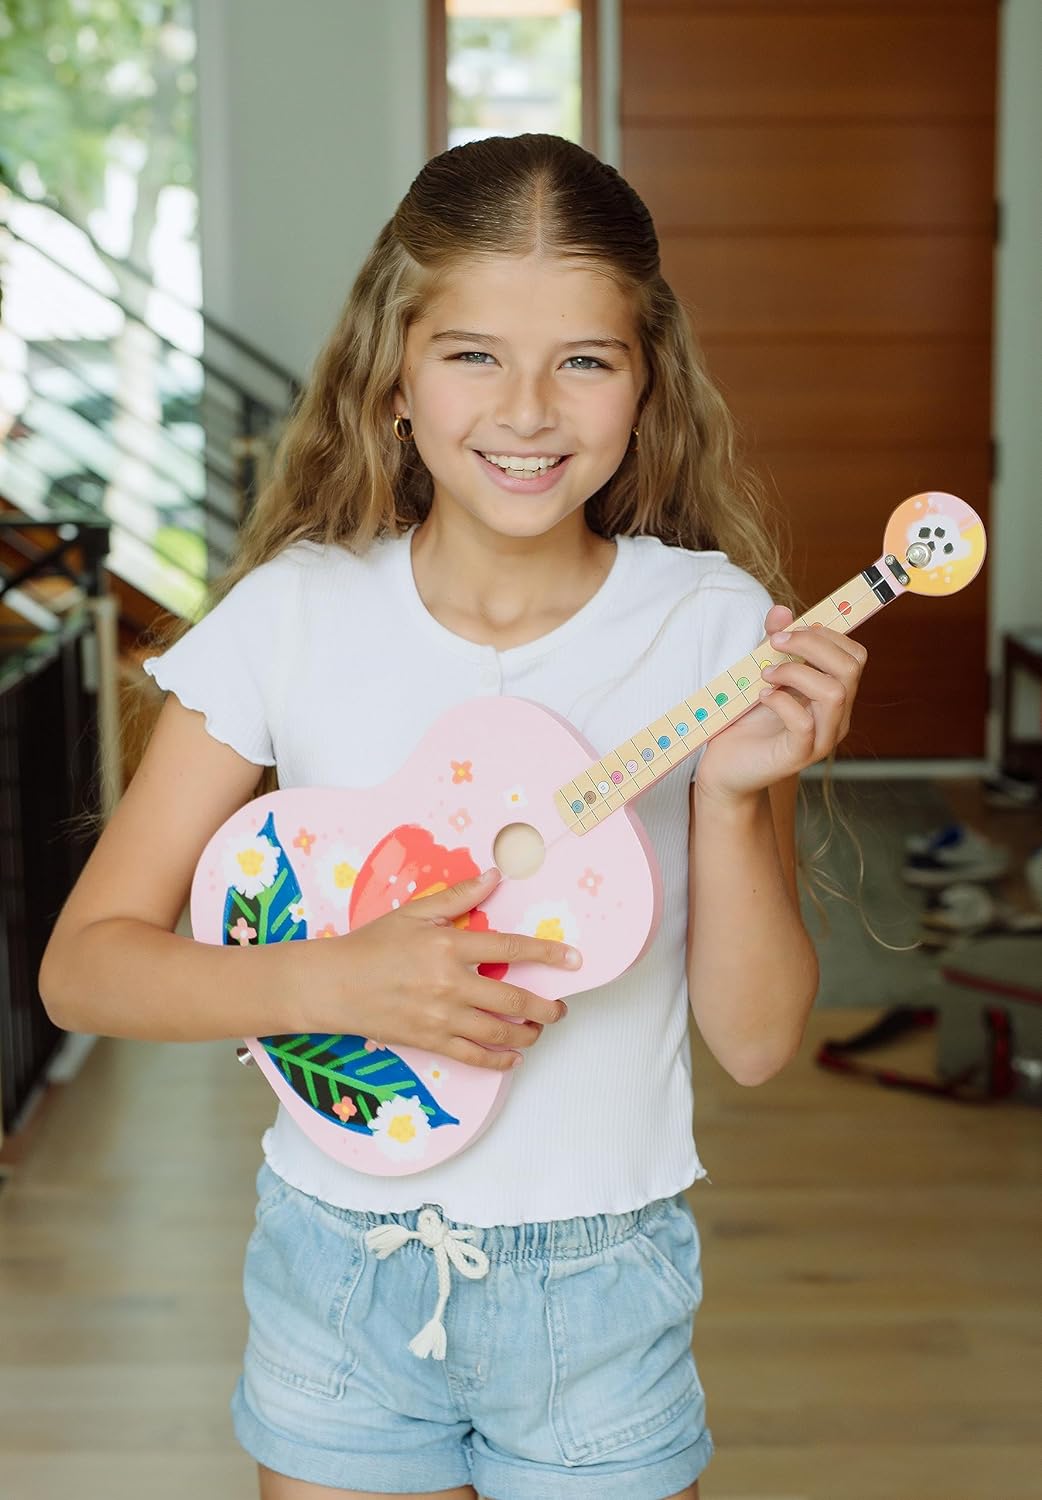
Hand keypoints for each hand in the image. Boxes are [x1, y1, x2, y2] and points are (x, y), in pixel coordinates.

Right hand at [297, 868, 579, 1070]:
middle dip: (545, 1006)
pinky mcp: (429, 1041)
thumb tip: (494, 876)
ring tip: (539, 1029)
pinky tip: (511, 1058)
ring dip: (527, 1034)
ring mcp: (440, 1017)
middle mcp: (449, 984)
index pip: (510, 949)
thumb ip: (459, 896)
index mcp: (448, 946)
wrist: (333, 984)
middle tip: (561, 1007)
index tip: (573, 960)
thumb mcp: (415, 912)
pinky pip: (473, 1057)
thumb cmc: (372, 945)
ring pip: (498, 1033)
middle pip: (513, 1000)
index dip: (546, 955)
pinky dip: (497, 1061)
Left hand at [695, 603, 866, 802]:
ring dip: (796, 672)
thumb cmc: (748, 722)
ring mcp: (821, 739)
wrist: (727, 768)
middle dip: (812, 645)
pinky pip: (804, 723)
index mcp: (835, 695)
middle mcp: (836, 717)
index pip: (855, 656)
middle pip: (851, 668)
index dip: (826, 635)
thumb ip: (774, 643)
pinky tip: (763, 696)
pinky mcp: (798, 756)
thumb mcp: (761, 674)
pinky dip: (781, 702)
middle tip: (774, 644)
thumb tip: (781, 611)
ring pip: (834, 693)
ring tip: (766, 675)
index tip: (790, 630)